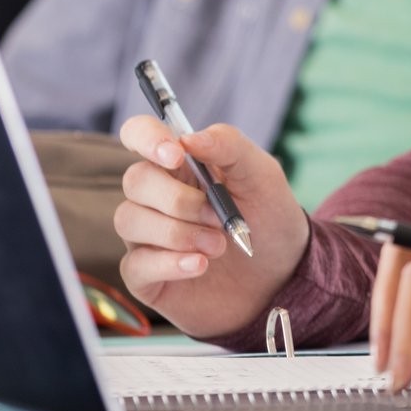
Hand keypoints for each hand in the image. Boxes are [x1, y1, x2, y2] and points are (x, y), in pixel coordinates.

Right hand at [114, 114, 310, 337]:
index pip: (139, 134)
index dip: (147, 138)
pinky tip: (200, 265)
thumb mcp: (261, 175)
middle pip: (136, 180)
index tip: (176, 155)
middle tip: (219, 217)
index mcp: (179, 164)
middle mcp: (156, 196)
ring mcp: (147, 236)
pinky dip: (170, 263)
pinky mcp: (146, 275)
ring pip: (129, 221)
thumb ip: (229, 146)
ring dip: (178, 233)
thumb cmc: (267, 218)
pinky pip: (135, 264)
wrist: (281, 276)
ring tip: (219, 245)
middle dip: (179, 199)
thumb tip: (188, 138)